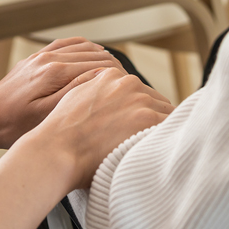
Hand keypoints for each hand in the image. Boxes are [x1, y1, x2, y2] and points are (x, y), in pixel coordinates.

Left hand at [0, 38, 126, 147]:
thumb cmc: (12, 126)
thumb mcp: (46, 117)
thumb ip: (74, 95)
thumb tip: (100, 79)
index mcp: (55, 72)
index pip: (98, 67)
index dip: (118, 77)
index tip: (130, 89)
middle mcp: (49, 57)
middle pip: (93, 55)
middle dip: (114, 68)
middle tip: (128, 83)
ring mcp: (41, 55)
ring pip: (82, 47)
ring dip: (101, 56)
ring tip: (116, 71)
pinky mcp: (36, 58)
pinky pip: (66, 44)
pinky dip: (84, 47)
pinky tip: (93, 54)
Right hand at [26, 67, 174, 190]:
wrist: (57, 150)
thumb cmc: (61, 134)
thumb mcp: (74, 97)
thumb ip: (94, 89)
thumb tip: (106, 96)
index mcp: (111, 76)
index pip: (139, 91)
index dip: (141, 112)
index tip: (138, 127)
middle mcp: (128, 83)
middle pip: (156, 101)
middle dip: (153, 120)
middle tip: (146, 141)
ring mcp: (140, 101)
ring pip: (167, 114)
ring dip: (161, 130)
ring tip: (151, 149)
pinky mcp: (149, 119)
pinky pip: (171, 127)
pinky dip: (167, 139)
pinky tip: (157, 152)